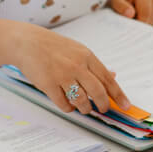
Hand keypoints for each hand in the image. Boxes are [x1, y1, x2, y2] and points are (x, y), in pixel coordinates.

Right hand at [15, 29, 130, 114]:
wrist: (27, 42)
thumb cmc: (51, 46)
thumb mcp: (77, 50)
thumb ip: (93, 64)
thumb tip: (112, 75)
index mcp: (87, 56)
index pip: (108, 79)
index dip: (118, 95)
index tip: (125, 105)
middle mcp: (77, 66)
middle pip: (98, 92)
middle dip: (103, 105)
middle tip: (103, 109)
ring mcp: (62, 76)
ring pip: (82, 101)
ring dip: (85, 108)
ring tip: (84, 108)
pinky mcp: (49, 85)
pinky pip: (64, 104)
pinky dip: (68, 108)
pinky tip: (68, 105)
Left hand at [109, 0, 152, 26]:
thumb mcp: (117, 0)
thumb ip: (121, 7)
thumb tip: (130, 14)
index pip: (146, 14)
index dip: (139, 23)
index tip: (132, 27)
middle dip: (144, 25)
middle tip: (136, 22)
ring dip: (151, 26)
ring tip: (142, 19)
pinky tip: (150, 21)